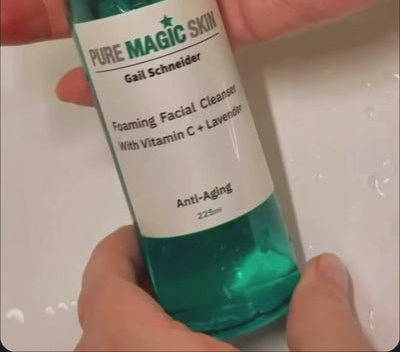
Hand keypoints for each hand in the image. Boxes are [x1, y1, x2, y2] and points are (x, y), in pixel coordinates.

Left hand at [75, 226, 371, 351]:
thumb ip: (323, 325)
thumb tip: (325, 276)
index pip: (103, 297)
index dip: (112, 256)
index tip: (140, 233)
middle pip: (96, 326)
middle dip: (123, 288)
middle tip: (166, 266)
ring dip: (126, 326)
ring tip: (176, 310)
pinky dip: (137, 350)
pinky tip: (191, 349)